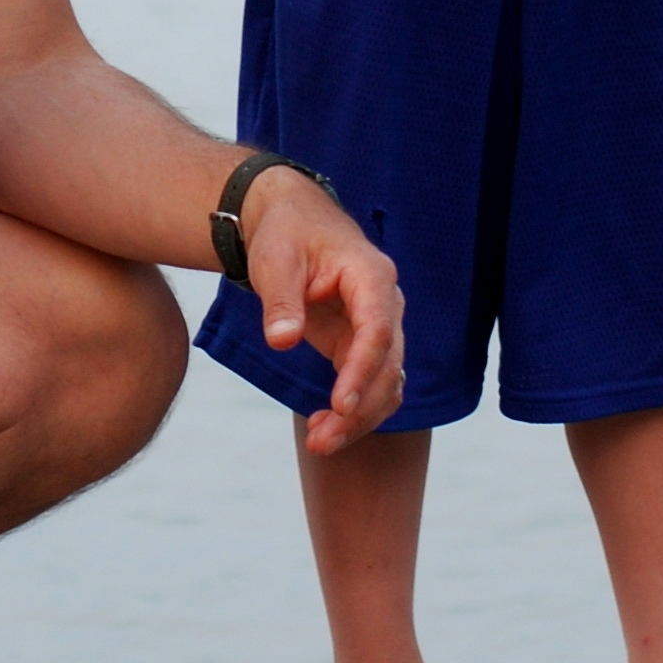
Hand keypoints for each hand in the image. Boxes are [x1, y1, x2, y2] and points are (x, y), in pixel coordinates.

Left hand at [238, 166, 405, 452]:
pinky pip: (370, 384)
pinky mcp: (363, 342)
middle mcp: (385, 303)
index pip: (377, 331)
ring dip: (359, 418)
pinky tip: (324, 428)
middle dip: (359, 409)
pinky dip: (355, 411)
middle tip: (320, 441)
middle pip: (387, 366)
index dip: (361, 372)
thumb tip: (283, 341)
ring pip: (385, 383)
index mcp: (371, 276)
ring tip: (319, 443)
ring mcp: (379, 324)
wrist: (290, 220)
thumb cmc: (284, 235)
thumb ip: (281, 301)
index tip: (340, 406)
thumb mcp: (274, 261)